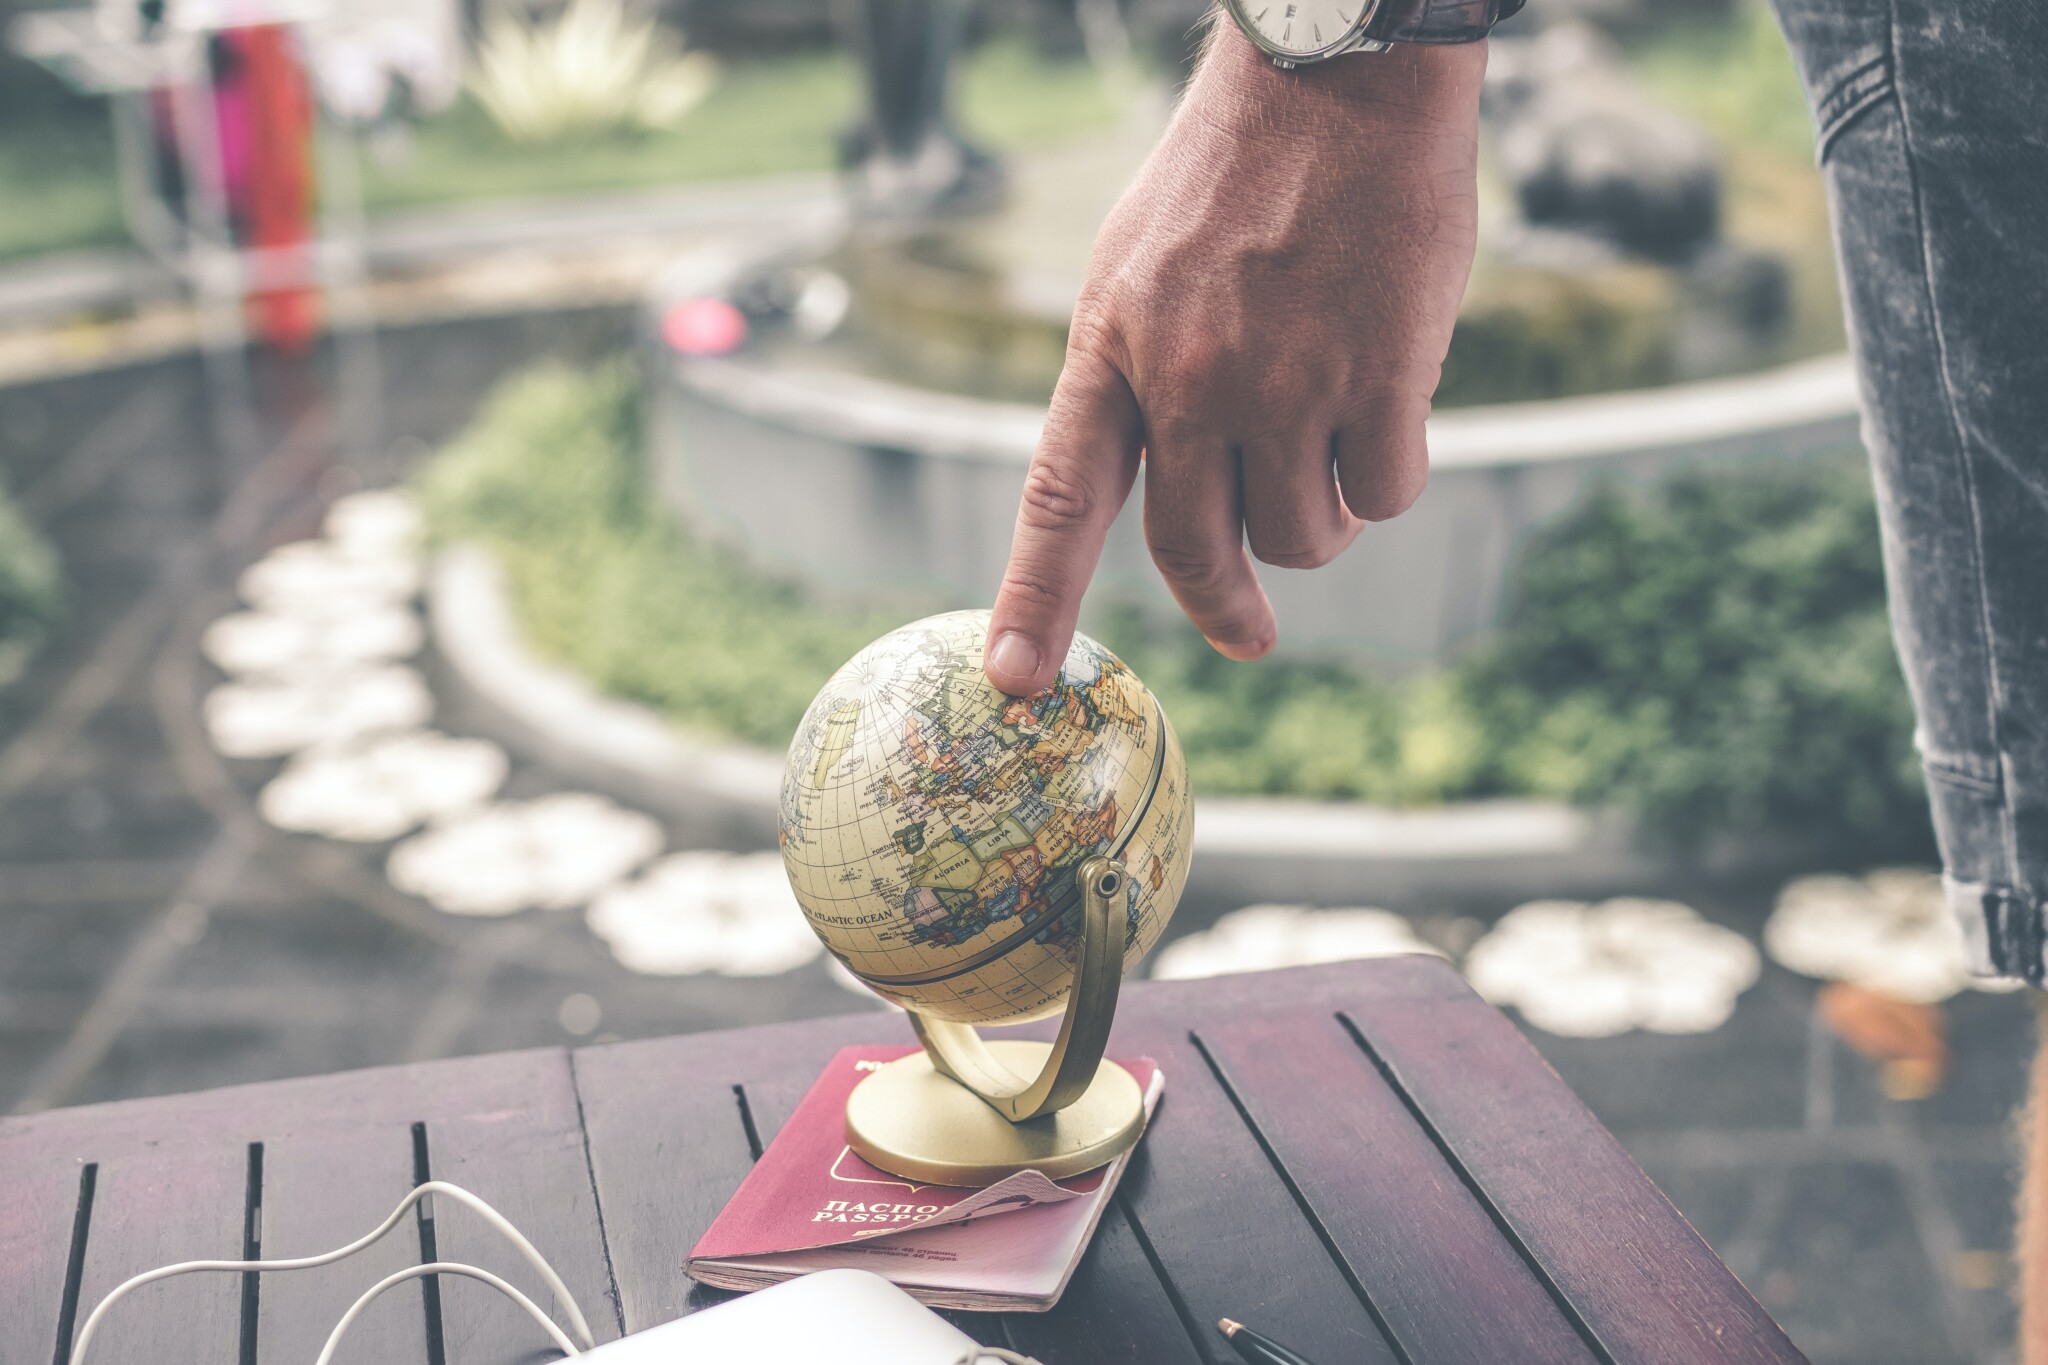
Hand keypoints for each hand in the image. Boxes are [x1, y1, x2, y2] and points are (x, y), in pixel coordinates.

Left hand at [983, 25, 1486, 693]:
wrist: (1340, 75)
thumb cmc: (1241, 171)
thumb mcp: (1139, 266)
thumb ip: (1139, 376)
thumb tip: (1173, 485)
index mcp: (1114, 346)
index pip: (1061, 495)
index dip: (1035, 595)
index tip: (1016, 679)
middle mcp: (1188, 377)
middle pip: (1193, 549)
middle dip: (1224, 605)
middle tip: (1246, 634)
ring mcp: (1285, 381)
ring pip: (1300, 539)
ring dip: (1321, 521)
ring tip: (1330, 446)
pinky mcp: (1379, 376)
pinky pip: (1383, 492)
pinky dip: (1388, 474)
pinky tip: (1388, 407)